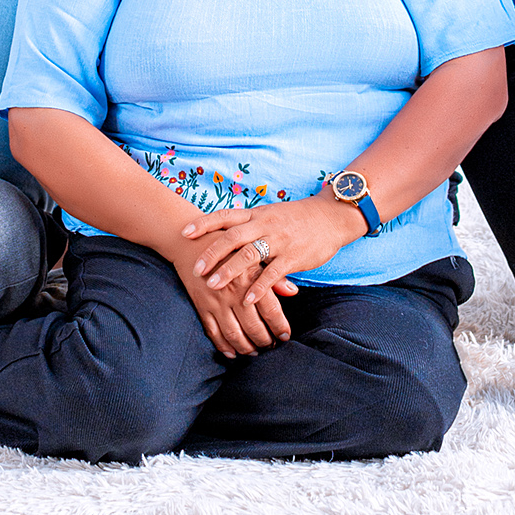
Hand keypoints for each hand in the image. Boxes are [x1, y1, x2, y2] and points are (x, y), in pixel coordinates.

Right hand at [162, 211, 287, 357]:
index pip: (271, 310)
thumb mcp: (254, 255)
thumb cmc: (228, 248)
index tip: (286, 335)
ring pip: (234, 334)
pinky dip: (223, 346)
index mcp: (250, 277)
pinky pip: (213, 332)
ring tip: (255, 351)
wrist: (192, 242)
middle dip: (265, 340)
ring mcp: (216, 301)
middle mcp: (234, 292)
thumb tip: (293, 292)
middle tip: (272, 346)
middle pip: (254, 326)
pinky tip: (232, 353)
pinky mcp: (201, 305)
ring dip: (246, 347)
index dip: (280, 327)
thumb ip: (273, 275)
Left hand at [186, 193, 367, 336]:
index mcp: (256, 214)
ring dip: (229, 271)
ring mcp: (278, 240)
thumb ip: (248, 224)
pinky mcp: (293, 257)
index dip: (204, 223)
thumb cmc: (296, 218)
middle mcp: (264, 225)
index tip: (184, 232)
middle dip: (211, 253)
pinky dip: (258, 287)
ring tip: (213, 285)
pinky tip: (247, 300)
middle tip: (195, 268)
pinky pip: (272, 273)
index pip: (225, 215)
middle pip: (232, 237)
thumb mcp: (269, 214)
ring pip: (249, 255)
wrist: (330, 217)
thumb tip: (221, 232)